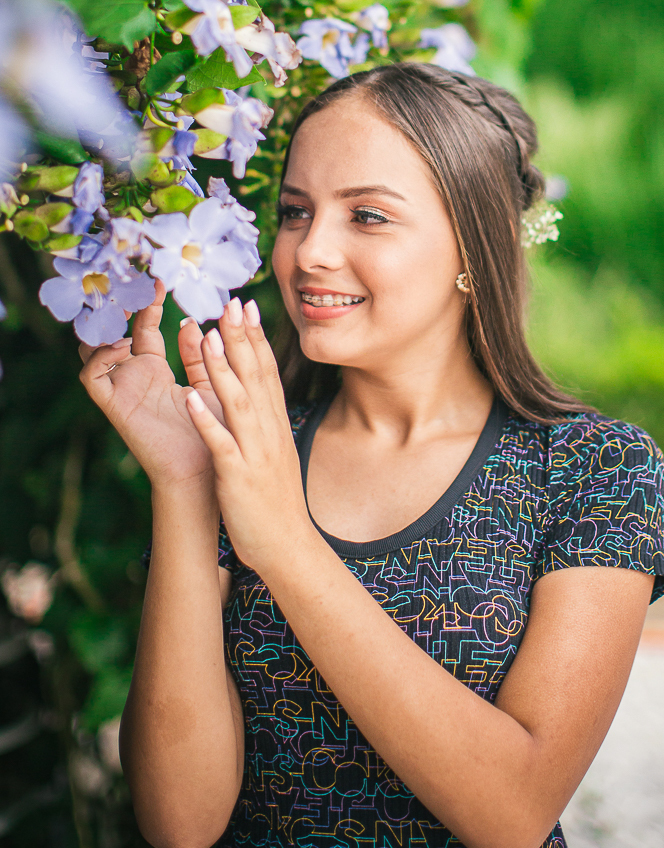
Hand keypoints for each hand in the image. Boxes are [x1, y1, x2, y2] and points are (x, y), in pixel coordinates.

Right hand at [79, 280, 223, 489]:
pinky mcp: (115, 407)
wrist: (210, 472)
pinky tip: (125, 346)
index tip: (161, 278)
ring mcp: (123, 391)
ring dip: (103, 328)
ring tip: (124, 311)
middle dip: (118, 309)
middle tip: (132, 284)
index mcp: (156, 370)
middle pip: (114, 332)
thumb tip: (191, 320)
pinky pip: (92, 378)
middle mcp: (135, 377)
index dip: (150, 303)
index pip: (145, 327)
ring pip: (92, 351)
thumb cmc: (216, 430)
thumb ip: (200, 353)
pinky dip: (100, 358)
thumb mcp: (212, 382)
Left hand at [183, 297, 306, 568]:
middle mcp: (269, 431)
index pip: (268, 372)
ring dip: (222, 368)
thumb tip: (253, 391)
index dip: (257, 338)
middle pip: (256, 377)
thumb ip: (262, 420)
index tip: (247, 306)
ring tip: (207, 335)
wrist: (288, 545)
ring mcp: (255, 453)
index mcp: (276, 424)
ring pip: (238, 403)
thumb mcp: (273, 451)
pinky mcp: (238, 476)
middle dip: (242, 338)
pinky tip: (190, 399)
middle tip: (231, 302)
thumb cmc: (275, 500)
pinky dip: (206, 421)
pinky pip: (220, 444)